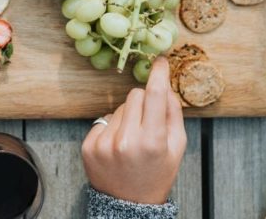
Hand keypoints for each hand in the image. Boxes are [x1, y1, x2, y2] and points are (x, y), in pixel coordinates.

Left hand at [81, 57, 186, 204]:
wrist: (129, 205)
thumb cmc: (157, 174)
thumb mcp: (176, 147)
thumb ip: (173, 113)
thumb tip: (165, 84)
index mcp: (151, 141)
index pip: (154, 95)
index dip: (159, 74)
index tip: (160, 61)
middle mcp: (125, 141)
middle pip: (135, 95)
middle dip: (144, 102)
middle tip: (147, 123)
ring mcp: (104, 144)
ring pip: (119, 107)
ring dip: (127, 117)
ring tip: (132, 140)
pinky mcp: (89, 146)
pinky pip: (103, 119)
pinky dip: (112, 128)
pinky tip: (117, 146)